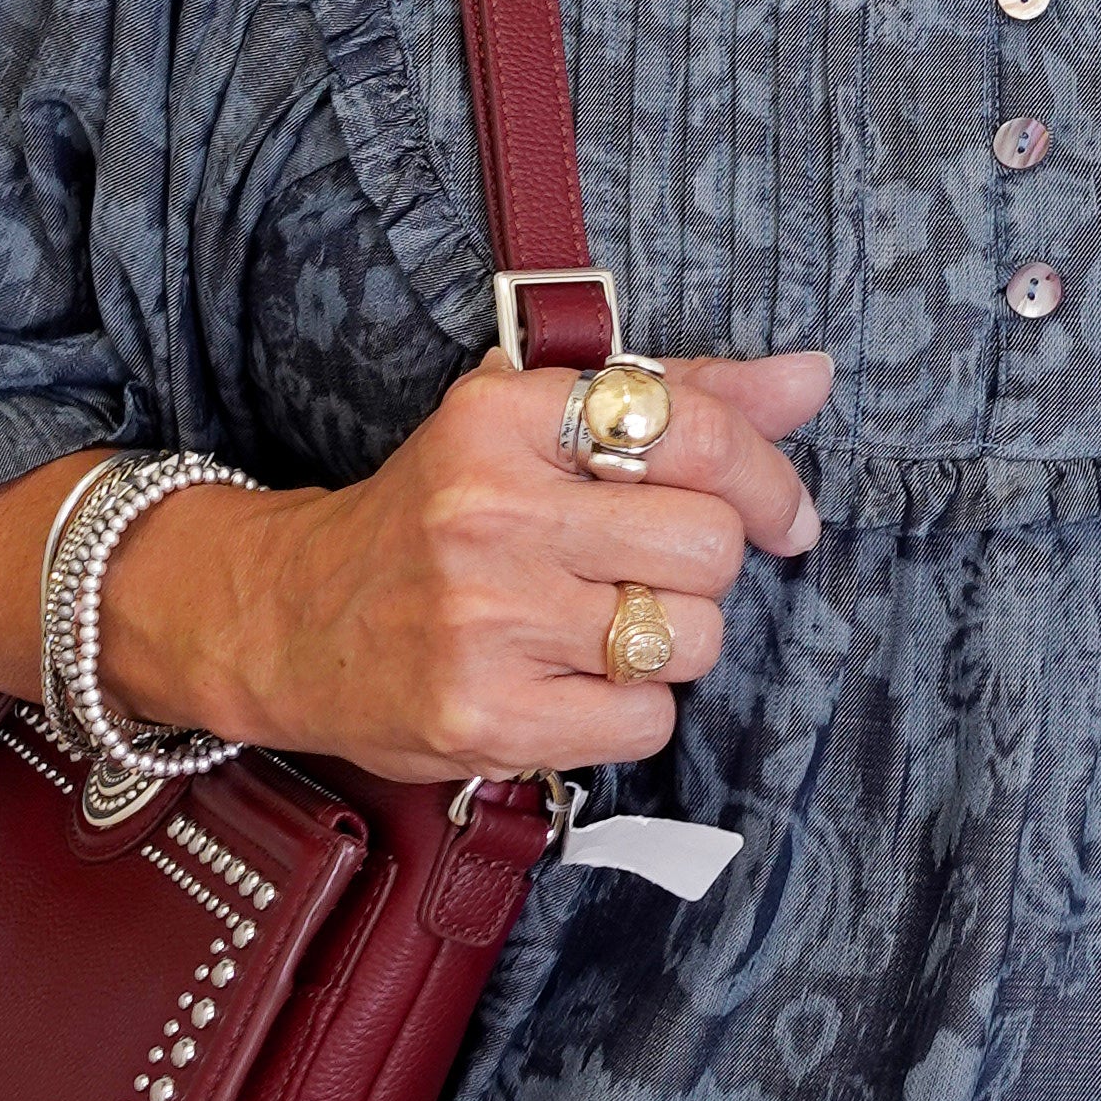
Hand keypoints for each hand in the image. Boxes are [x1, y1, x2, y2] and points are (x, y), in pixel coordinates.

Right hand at [103, 346, 835, 789]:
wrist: (289, 621)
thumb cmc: (435, 516)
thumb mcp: (534, 427)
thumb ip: (680, 396)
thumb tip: (811, 378)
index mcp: (503, 415)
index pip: (692, 428)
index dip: (767, 477)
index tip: (784, 513)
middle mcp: (488, 511)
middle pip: (709, 544)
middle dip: (703, 567)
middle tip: (649, 572)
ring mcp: (485, 621)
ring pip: (689, 637)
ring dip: (669, 643)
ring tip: (596, 627)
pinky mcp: (485, 718)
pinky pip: (645, 721)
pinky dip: (630, 711)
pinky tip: (569, 683)